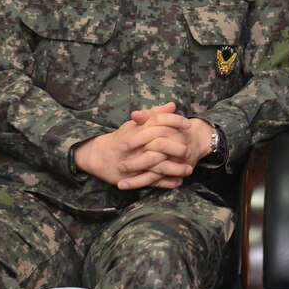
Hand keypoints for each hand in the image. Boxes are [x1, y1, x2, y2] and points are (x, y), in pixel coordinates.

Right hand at [72, 103, 213, 189]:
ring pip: (157, 166)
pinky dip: (166, 182)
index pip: (159, 122)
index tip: (189, 124)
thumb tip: (172, 105)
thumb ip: (154, 114)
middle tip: (190, 149)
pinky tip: (178, 181)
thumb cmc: (121, 138)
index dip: (175, 121)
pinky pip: (152, 181)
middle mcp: (137, 146)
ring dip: (175, 169)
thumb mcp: (135, 124)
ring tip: (189, 169)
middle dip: (177, 148)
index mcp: (138, 130)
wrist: (99, 156)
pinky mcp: (134, 177)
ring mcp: (135, 163)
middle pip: (160, 145)